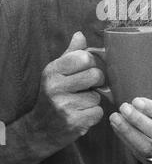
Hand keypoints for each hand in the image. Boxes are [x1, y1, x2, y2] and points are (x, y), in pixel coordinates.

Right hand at [29, 32, 104, 152]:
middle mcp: (55, 87)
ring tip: (80, 103)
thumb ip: (70, 54)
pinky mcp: (74, 122)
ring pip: (97, 95)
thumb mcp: (57, 72)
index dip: (91, 63)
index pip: (84, 57)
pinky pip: (98, 112)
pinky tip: (82, 114)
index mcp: (53, 71)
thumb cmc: (54, 95)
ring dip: (93, 100)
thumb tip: (80, 35)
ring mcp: (64, 106)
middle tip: (88, 86)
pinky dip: (94, 114)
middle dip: (97, 81)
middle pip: (95, 75)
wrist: (41, 129)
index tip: (86, 69)